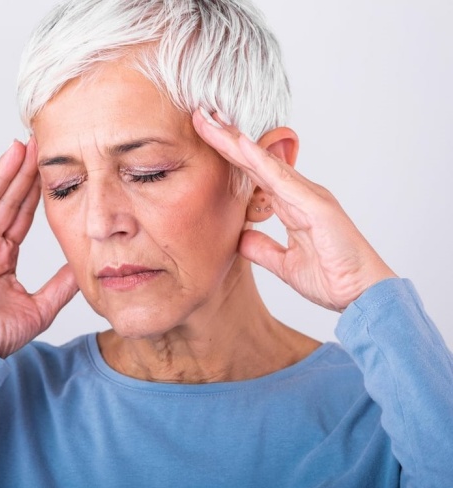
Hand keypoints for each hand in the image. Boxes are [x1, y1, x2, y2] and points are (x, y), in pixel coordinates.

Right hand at [0, 139, 77, 356]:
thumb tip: (85, 265)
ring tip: (18, 147)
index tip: (50, 166)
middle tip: (37, 144)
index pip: (22, 215)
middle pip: (7, 202)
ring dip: (3, 174)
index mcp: (4, 256)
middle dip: (22, 173)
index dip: (35, 191)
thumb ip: (62, 284)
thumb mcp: (42, 306)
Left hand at [193, 109, 396, 311]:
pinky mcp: (317, 206)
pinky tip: (239, 144)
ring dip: (236, 141)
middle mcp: (300, 194)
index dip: (229, 156)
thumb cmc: (333, 278)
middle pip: (256, 161)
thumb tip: (239, 238)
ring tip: (210, 120)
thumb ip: (262, 248)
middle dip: (226, 139)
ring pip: (265, 163)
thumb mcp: (284, 264)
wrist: (364, 295)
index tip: (204, 138)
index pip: (253, 175)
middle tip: (199, 116)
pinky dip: (260, 161)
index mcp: (293, 206)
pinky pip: (282, 180)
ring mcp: (309, 196)